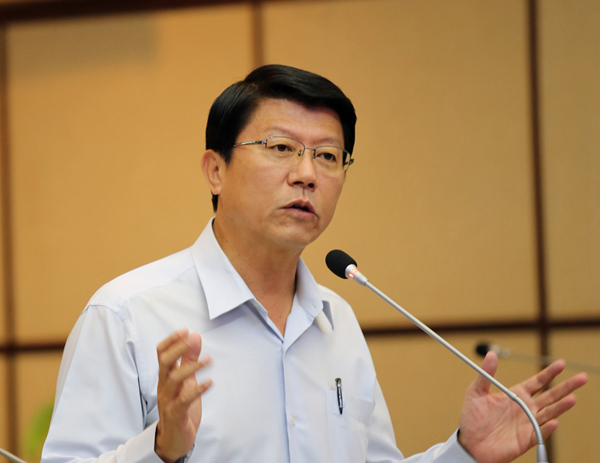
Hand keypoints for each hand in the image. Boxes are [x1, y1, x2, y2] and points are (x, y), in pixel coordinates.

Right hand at [155, 329, 212, 462]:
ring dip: (191, 367)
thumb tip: (194, 337)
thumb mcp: (186, 380)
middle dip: (178, 349)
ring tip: (208, 360)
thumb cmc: (179, 406)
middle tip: (192, 340)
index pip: (161, 354)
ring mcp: (168, 400)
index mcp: (165, 376)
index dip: (172, 341)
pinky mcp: (176, 414)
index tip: (185, 331)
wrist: (174, 439)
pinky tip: (210, 383)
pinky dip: (197, 390)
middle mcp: (164, 386)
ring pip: (174, 380)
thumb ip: (189, 359)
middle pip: (165, 363)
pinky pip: (184, 400)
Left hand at [458, 352, 587, 462]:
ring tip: (572, 398)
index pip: (538, 382)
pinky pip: (539, 433)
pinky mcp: (525, 440)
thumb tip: (490, 354)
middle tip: (582, 378)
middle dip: (566, 387)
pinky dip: (546, 427)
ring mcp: (527, 424)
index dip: (550, 373)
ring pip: (549, 413)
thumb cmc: (472, 417)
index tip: (562, 364)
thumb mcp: (476, 392)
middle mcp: (525, 408)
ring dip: (561, 406)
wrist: (469, 443)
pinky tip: (553, 421)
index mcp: (516, 395)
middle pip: (550, 396)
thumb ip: (485, 374)